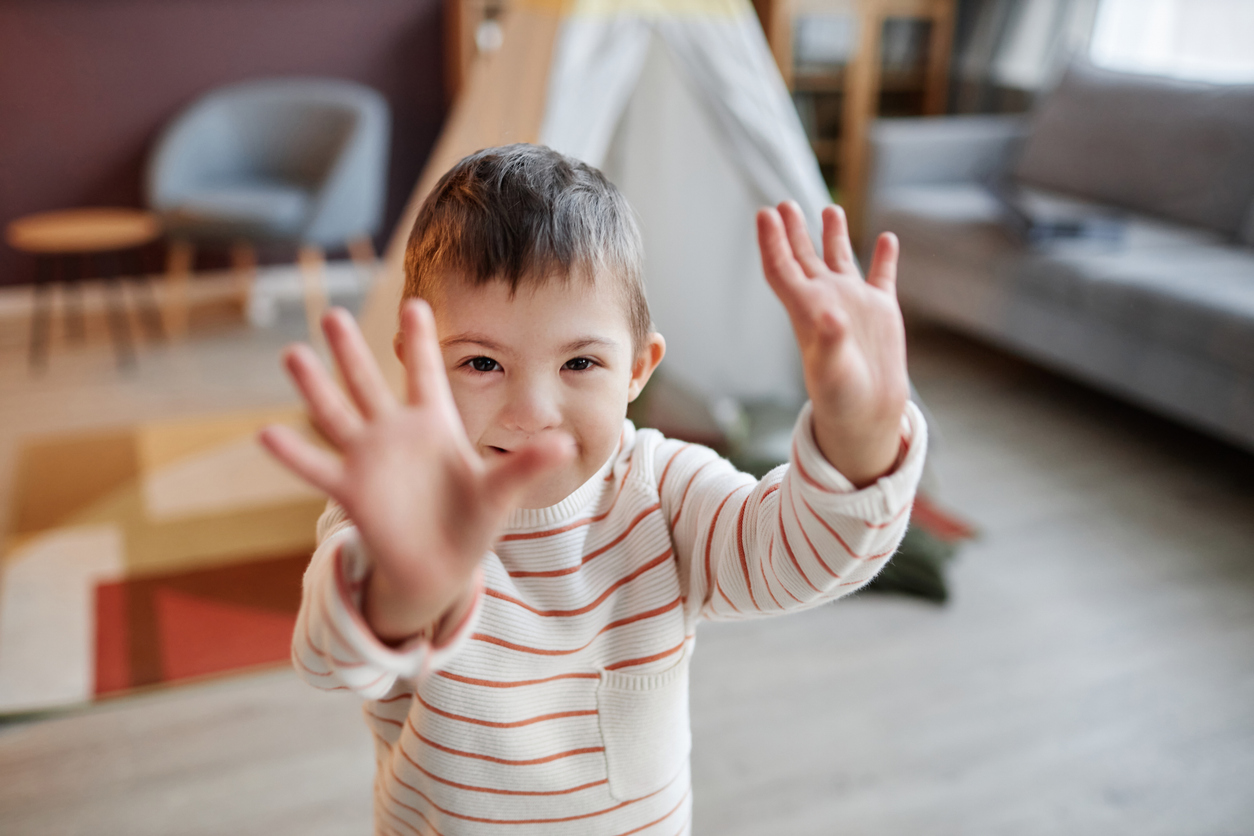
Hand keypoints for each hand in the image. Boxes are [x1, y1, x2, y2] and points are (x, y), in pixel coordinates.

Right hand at [259, 301, 572, 641]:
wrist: (442, 567)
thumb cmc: (472, 522)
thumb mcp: (502, 491)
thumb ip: (526, 464)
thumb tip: (563, 442)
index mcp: (435, 425)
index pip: (426, 374)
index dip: (421, 341)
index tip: (413, 301)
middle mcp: (396, 434)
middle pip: (369, 383)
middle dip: (350, 351)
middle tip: (332, 314)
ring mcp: (370, 460)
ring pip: (337, 415)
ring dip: (315, 387)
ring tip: (291, 354)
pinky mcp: (353, 492)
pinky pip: (318, 470)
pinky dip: (294, 454)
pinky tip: (267, 433)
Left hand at [757, 202, 908, 487]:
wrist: (868, 413)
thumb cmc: (842, 397)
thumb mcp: (832, 371)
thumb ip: (831, 341)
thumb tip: (831, 316)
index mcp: (806, 310)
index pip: (781, 268)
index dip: (771, 241)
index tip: (764, 214)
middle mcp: (826, 300)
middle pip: (803, 257)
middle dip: (793, 230)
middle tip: (783, 204)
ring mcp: (854, 303)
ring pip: (840, 260)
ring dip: (834, 234)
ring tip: (829, 208)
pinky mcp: (881, 310)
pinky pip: (882, 276)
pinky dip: (885, 257)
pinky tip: (888, 238)